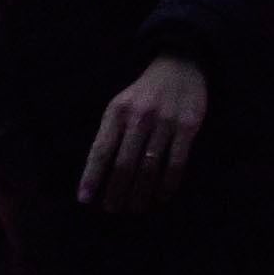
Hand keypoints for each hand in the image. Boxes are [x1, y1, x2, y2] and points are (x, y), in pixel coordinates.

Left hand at [79, 54, 210, 214]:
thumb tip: (96, 175)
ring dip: (140, 193)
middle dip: (116, 192)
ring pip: (149, 167)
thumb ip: (109, 134)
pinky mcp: (188, 126)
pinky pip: (176, 162)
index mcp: (118, 111)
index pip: (101, 150)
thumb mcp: (119, 106)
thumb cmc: (143, 93)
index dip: (92, 177)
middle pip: (124, 164)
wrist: (181, 65)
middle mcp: (141, 117)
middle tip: (113, 209)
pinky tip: (161, 196)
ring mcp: (166, 121)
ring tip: (135, 208)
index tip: (84, 199)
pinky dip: (168, 184)